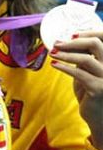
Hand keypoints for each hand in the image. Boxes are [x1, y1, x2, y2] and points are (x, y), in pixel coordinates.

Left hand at [50, 31, 102, 148]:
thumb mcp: (90, 71)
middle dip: (73, 42)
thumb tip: (67, 42)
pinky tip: (54, 65)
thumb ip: (85, 57)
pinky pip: (79, 74)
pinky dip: (64, 67)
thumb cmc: (92, 91)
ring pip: (86, 58)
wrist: (99, 117)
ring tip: (52, 53)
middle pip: (96, 44)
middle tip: (56, 44)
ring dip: (65, 54)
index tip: (72, 34)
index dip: (89, 32)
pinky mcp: (98, 89)